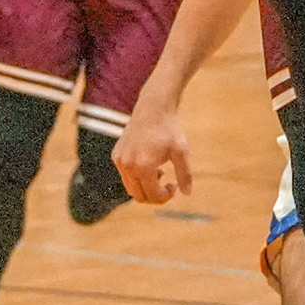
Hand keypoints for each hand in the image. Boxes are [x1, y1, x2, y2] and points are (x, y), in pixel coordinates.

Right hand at [114, 84, 191, 203]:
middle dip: (154, 195)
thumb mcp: (181, 152)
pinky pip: (125, 176)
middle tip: (166, 184)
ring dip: (145, 186)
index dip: (166, 196)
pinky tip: (149, 163)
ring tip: (159, 171)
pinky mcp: (116, 155)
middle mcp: (128, 166)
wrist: (153, 108)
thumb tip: (187, 194)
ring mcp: (120, 161)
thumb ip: (185, 174)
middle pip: (139, 196)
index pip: (153, 195)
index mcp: (143, 167)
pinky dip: (137, 177)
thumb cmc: (169, 129)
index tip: (174, 185)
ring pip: (131, 188)